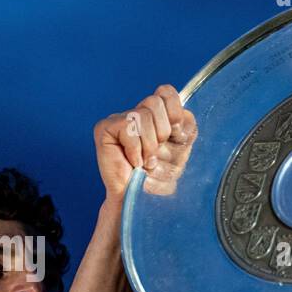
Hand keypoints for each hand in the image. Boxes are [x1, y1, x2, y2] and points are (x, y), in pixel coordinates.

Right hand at [94, 84, 197, 200]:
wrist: (140, 198)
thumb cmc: (158, 178)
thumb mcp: (181, 151)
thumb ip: (186, 128)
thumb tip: (184, 114)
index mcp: (156, 116)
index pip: (166, 92)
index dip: (175, 111)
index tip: (176, 135)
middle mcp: (137, 114)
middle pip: (154, 102)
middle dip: (162, 132)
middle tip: (156, 153)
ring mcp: (119, 119)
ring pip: (141, 115)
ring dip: (148, 145)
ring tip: (145, 161)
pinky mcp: (105, 128)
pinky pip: (128, 128)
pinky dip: (135, 150)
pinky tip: (133, 162)